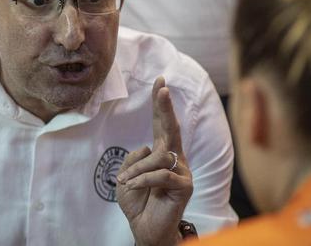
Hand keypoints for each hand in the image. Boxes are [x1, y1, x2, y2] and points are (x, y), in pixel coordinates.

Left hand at [116, 77, 192, 245]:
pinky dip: (143, 180)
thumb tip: (148, 148)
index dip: (160, 104)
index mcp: (160, 153)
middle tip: (162, 87)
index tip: (160, 82)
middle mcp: (174, 158)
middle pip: (170, 128)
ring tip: (126, 182)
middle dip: (164, 107)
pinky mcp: (185, 185)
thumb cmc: (137, 203)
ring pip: (158, 157)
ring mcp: (182, 171)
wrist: (145, 229)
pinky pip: (161, 174)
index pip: (161, 124)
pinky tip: (133, 187)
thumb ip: (133, 158)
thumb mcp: (126, 176)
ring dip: (137, 170)